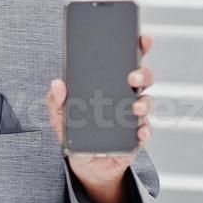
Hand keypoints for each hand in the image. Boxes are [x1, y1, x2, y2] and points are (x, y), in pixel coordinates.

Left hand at [45, 33, 155, 190]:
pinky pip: (146, 132)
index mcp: (109, 85)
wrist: (85, 164)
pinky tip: (139, 132)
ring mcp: (133, 117)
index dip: (138, 48)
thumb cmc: (75, 132)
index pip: (126, 62)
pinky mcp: (136, 138)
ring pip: (147, 103)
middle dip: (143, 74)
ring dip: (145, 102)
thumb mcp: (59, 116)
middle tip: (132, 78)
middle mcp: (125, 98)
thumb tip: (57, 83)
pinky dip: (145, 131)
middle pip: (143, 80)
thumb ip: (55, 100)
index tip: (143, 38)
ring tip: (135, 106)